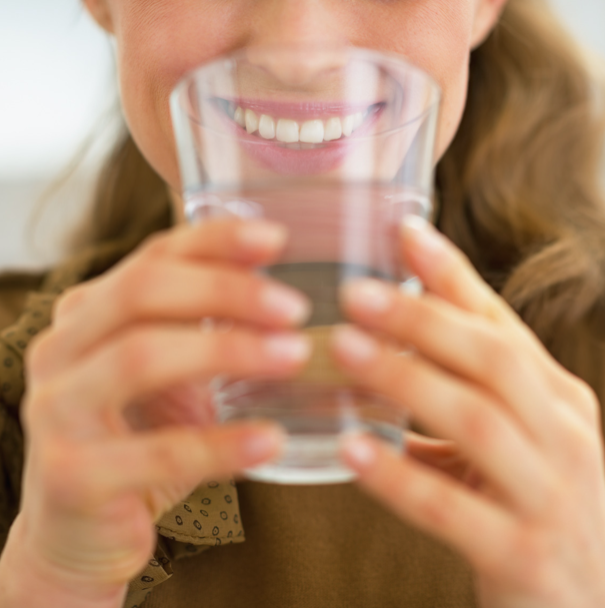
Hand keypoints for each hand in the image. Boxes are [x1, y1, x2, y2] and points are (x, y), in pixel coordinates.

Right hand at [10, 219, 310, 605]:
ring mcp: (57, 411)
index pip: (152, 256)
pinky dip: (223, 444)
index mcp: (88, 314)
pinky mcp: (72, 477)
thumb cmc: (138, 438)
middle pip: (141, 291)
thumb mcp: (169, 373)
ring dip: (228, 350)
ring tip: (293, 356)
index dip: (215, 240)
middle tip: (294, 308)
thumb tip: (274, 284)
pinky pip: (159, 452)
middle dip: (226, 290)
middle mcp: (61, 349)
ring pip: (141, 356)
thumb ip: (201, 326)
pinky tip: (272, 440)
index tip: (277, 239)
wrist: (80, 531)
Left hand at [332, 217, 604, 607]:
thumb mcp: (511, 433)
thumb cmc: (533, 502)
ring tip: (344, 349)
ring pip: (476, 421)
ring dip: (405, 380)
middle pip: (493, 360)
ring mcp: (552, 498)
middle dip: (423, 319)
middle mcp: (566, 436)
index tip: (404, 232)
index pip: (501, 323)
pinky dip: (399, 475)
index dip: (452, 275)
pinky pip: (451, 509)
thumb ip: (464, 384)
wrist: (585, 604)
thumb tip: (395, 329)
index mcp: (558, 399)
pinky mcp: (524, 557)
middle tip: (357, 293)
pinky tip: (352, 448)